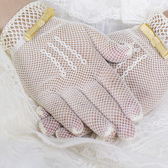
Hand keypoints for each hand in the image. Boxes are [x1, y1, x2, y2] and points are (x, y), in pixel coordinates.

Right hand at [38, 12, 167, 139]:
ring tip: (108, 135)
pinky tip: (77, 130)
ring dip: (96, 121)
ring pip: (82, 107)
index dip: (127, 100)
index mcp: (94, 64)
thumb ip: (109, 46)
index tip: (137, 115)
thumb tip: (130, 51)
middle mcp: (80, 77)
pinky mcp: (44, 92)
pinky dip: (68, 119)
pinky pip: (58, 108)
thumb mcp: (88, 33)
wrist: (30, 32)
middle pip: (102, 100)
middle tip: (128, 134)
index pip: (114, 84)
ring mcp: (62, 85)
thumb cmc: (62, 33)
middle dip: (117, 118)